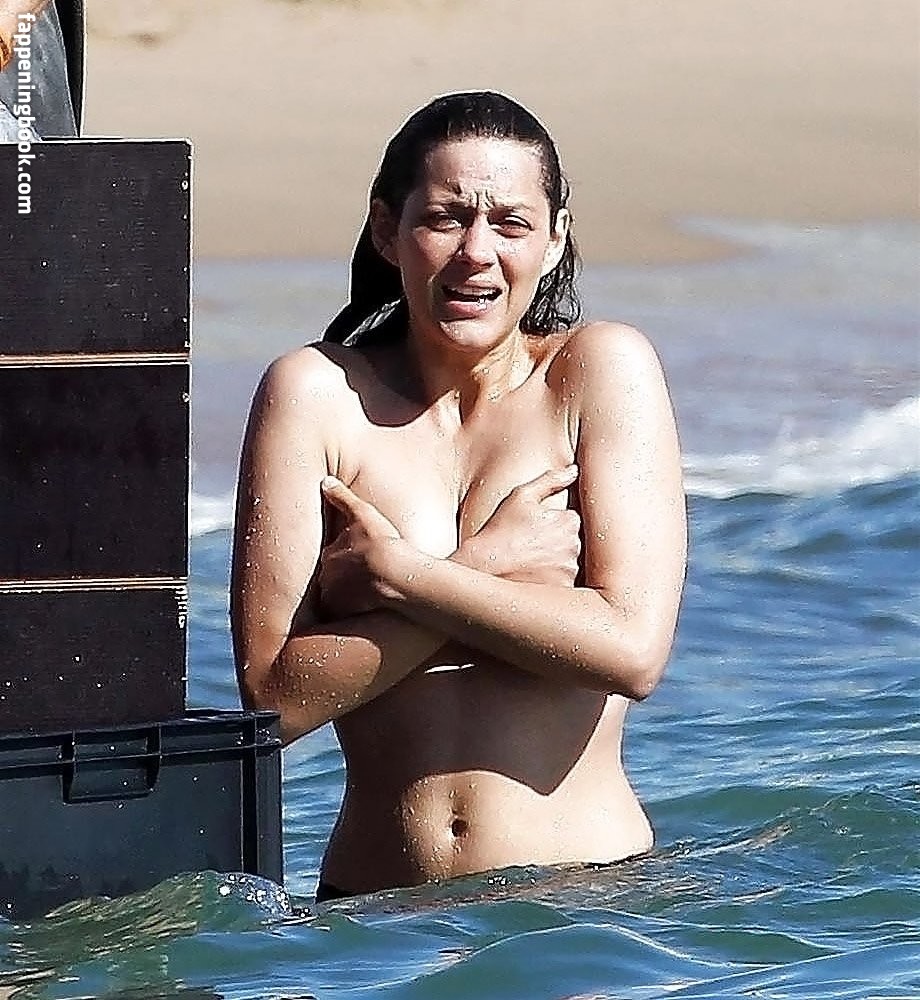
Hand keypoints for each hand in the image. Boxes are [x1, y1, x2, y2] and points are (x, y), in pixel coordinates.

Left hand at [318, 476, 402, 617]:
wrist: (397, 576)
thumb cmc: (382, 543)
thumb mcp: (363, 513)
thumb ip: (343, 497)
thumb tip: (325, 482)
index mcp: (329, 555)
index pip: (330, 557)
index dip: (344, 557)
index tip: (357, 558)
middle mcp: (326, 578)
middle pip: (331, 578)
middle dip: (341, 577)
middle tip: (360, 577)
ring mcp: (335, 599)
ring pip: (336, 596)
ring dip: (346, 595)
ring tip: (364, 594)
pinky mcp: (346, 615)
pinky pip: (345, 613)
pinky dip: (353, 610)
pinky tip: (367, 608)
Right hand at [457, 465, 581, 586]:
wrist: (482, 567)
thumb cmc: (499, 530)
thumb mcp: (521, 497)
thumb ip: (550, 480)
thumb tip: (574, 470)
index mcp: (568, 521)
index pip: (570, 521)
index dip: (551, 525)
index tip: (532, 530)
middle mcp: (574, 546)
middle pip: (571, 543)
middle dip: (555, 544)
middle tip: (527, 547)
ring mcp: (568, 570)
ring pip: (567, 564)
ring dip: (553, 563)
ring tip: (527, 562)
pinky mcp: (562, 589)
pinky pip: (563, 583)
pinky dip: (551, 581)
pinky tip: (531, 577)